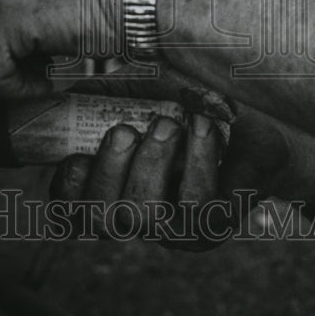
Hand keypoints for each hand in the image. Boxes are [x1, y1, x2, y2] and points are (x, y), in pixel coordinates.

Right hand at [49, 107, 290, 249]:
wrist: (256, 114)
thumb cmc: (189, 98)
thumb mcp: (138, 88)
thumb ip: (100, 94)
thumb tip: (58, 98)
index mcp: (111, 186)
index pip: (70, 210)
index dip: (66, 190)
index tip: (76, 156)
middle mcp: (135, 214)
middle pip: (99, 219)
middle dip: (108, 171)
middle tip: (125, 130)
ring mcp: (173, 227)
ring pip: (142, 216)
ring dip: (151, 163)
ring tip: (169, 124)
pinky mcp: (211, 226)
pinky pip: (194, 206)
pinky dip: (197, 160)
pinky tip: (203, 128)